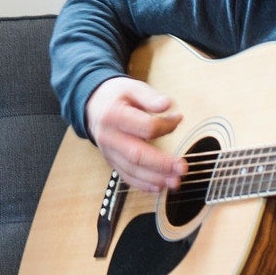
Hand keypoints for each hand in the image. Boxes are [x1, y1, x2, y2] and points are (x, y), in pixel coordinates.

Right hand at [83, 76, 184, 191]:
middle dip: (161, 164)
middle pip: (136, 154)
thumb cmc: (116, 97)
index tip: (178, 119)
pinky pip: (126, 176)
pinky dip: (143, 184)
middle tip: (183, 168)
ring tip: (175, 181)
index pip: (144, 127)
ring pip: (132, 170)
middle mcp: (109, 137)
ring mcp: (109, 152)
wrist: (92, 106)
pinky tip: (159, 187)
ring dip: (155, 178)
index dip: (165, 126)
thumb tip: (167, 104)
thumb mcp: (131, 88)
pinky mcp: (112, 161)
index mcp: (114, 116)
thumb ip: (149, 97)